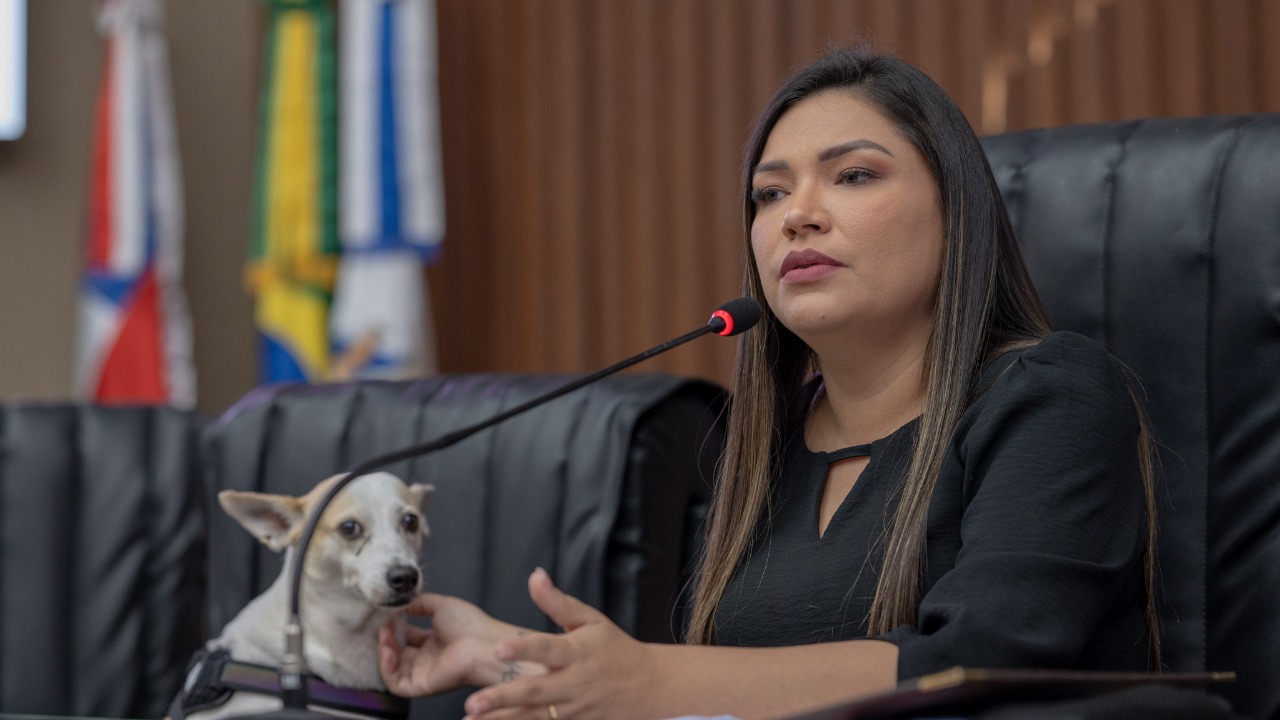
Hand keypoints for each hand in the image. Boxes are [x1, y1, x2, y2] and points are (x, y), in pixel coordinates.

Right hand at [379, 592, 540, 695]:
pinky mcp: (421, 685)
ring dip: (384, 651)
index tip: (388, 614)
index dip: (396, 626)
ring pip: (393, 667)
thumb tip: (402, 603)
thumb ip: (420, 603)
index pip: (408, 636)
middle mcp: (428, 658)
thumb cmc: (469, 624)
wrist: (481, 644)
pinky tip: (388, 650)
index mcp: (435, 641)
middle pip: (398, 651)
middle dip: (387, 637)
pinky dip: (386, 668)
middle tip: (384, 625)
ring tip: (385, 635)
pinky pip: (396, 683)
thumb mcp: (442, 605)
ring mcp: (424, 672)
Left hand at [461, 568, 657, 719]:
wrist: (647, 686)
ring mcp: (573, 709)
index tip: (498, 648)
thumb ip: (558, 602)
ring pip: (535, 717)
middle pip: (535, 691)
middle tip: (472, 703)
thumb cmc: (613, 648)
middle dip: (502, 697)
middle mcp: (574, 683)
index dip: (523, 648)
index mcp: (577, 652)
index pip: (547, 649)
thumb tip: (535, 575)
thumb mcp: (591, 620)